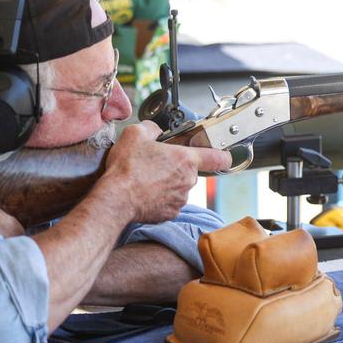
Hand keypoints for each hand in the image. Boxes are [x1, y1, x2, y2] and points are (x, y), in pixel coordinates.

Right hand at [102, 121, 231, 223]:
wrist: (116, 198)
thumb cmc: (127, 167)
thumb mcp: (136, 134)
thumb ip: (152, 128)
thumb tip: (155, 130)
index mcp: (186, 160)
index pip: (218, 157)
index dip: (224, 156)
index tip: (226, 157)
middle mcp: (188, 181)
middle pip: (190, 171)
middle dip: (176, 167)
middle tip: (155, 164)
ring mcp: (180, 199)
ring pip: (179, 187)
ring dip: (167, 183)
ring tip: (145, 179)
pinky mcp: (170, 213)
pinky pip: (169, 202)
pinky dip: (159, 198)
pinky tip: (144, 193)